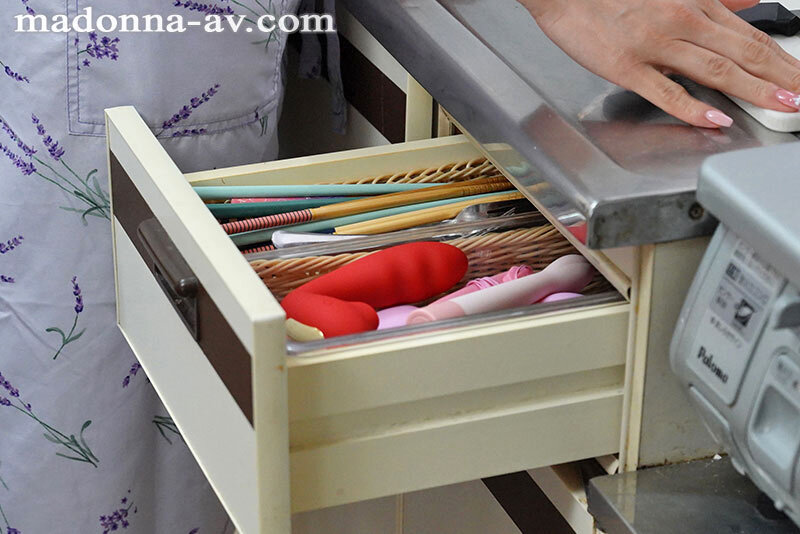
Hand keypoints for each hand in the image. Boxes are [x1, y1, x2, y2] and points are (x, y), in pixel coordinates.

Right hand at [519, 0, 799, 126]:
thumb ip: (712, 0)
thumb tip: (746, 2)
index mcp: (694, 3)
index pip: (751, 36)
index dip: (782, 60)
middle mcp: (682, 21)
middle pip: (744, 53)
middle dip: (781, 77)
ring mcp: (655, 46)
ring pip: (716, 70)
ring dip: (754, 89)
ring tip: (781, 105)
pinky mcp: (627, 67)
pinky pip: (666, 91)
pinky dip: (693, 107)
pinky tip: (715, 119)